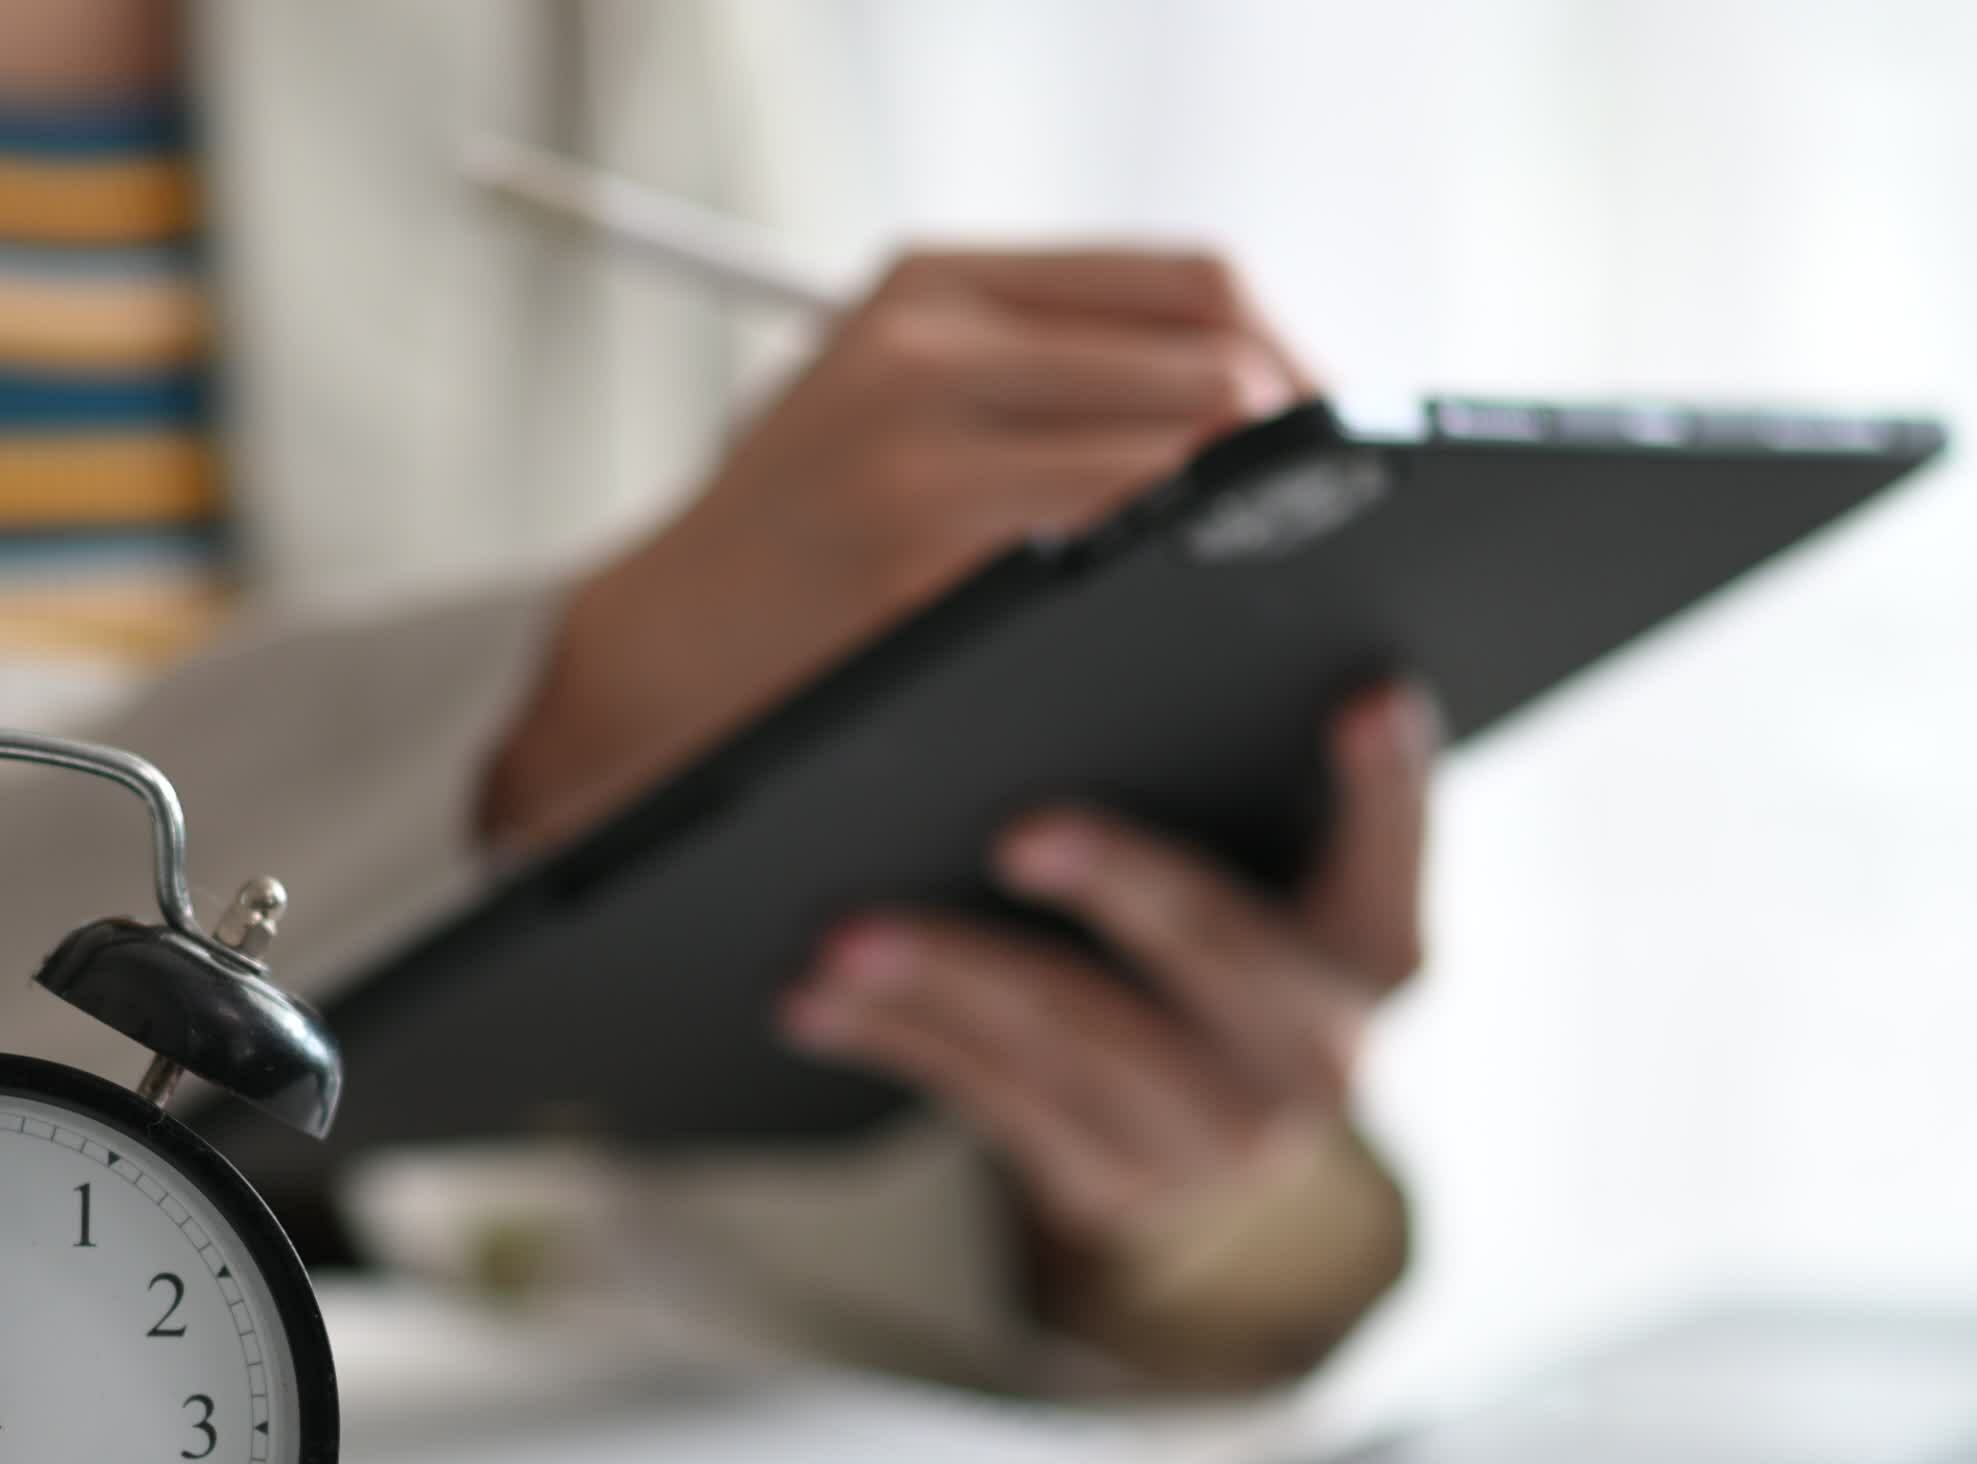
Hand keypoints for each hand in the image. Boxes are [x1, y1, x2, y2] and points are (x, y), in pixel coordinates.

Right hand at [487, 246, 1310, 852]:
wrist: (642, 667)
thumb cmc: (789, 551)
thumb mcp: (879, 398)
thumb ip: (1031, 369)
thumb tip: (1255, 390)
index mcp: (931, 286)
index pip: (1190, 283)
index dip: (1294, 358)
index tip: (1327, 440)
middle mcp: (925, 347)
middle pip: (1216, 364)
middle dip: (1301, 453)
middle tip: (1333, 532)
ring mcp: (921, 456)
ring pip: (1189, 456)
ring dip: (1261, 525)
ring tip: (1283, 582)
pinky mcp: (921, 565)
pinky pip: (1122, 553)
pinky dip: (1190, 586)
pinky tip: (1203, 629)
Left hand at [779, 683, 1431, 1270]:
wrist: (1182, 1139)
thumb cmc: (1203, 942)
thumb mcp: (1256, 864)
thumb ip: (1242, 772)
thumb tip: (1170, 571)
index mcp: (1376, 946)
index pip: (1394, 851)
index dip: (1386, 782)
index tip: (1361, 694)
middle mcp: (1322, 1053)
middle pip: (1217, 948)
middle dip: (1119, 884)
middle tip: (1018, 831)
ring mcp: (1217, 1136)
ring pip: (1072, 1040)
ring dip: (949, 976)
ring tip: (848, 929)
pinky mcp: (1111, 1190)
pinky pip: (989, 1104)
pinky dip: (893, 1039)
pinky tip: (812, 996)